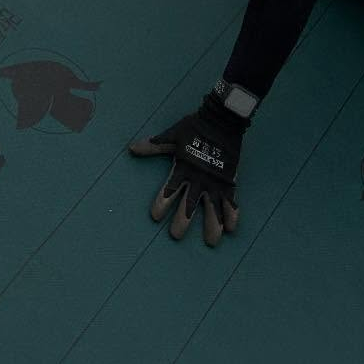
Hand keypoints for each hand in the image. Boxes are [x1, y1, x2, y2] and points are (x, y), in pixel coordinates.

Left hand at [128, 94, 245, 245]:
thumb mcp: (171, 136)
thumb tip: (131, 148)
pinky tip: (232, 230)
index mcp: (182, 168)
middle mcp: (198, 179)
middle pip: (189, 205)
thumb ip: (154, 146)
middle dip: (182, 221)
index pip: (169, 190)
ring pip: (213, 209)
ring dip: (212, 225)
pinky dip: (232, 215)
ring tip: (211, 242)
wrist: (220, 120)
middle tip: (175, 235)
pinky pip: (231, 202)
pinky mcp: (229, 181)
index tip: (155, 217)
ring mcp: (215, 182)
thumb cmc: (194, 127)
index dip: (161, 203)